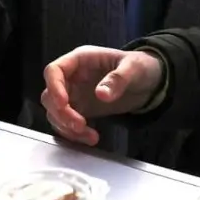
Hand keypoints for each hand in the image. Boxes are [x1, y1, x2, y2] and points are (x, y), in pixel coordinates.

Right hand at [40, 47, 163, 145]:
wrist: (149, 82)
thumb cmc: (140, 66)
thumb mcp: (133, 68)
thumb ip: (117, 79)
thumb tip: (101, 94)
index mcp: (80, 60)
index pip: (54, 71)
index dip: (54, 87)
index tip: (63, 104)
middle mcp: (73, 77)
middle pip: (50, 95)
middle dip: (61, 113)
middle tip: (80, 126)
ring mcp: (75, 94)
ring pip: (55, 113)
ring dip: (67, 127)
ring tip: (90, 137)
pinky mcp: (81, 110)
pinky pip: (67, 123)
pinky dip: (74, 134)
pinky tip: (91, 138)